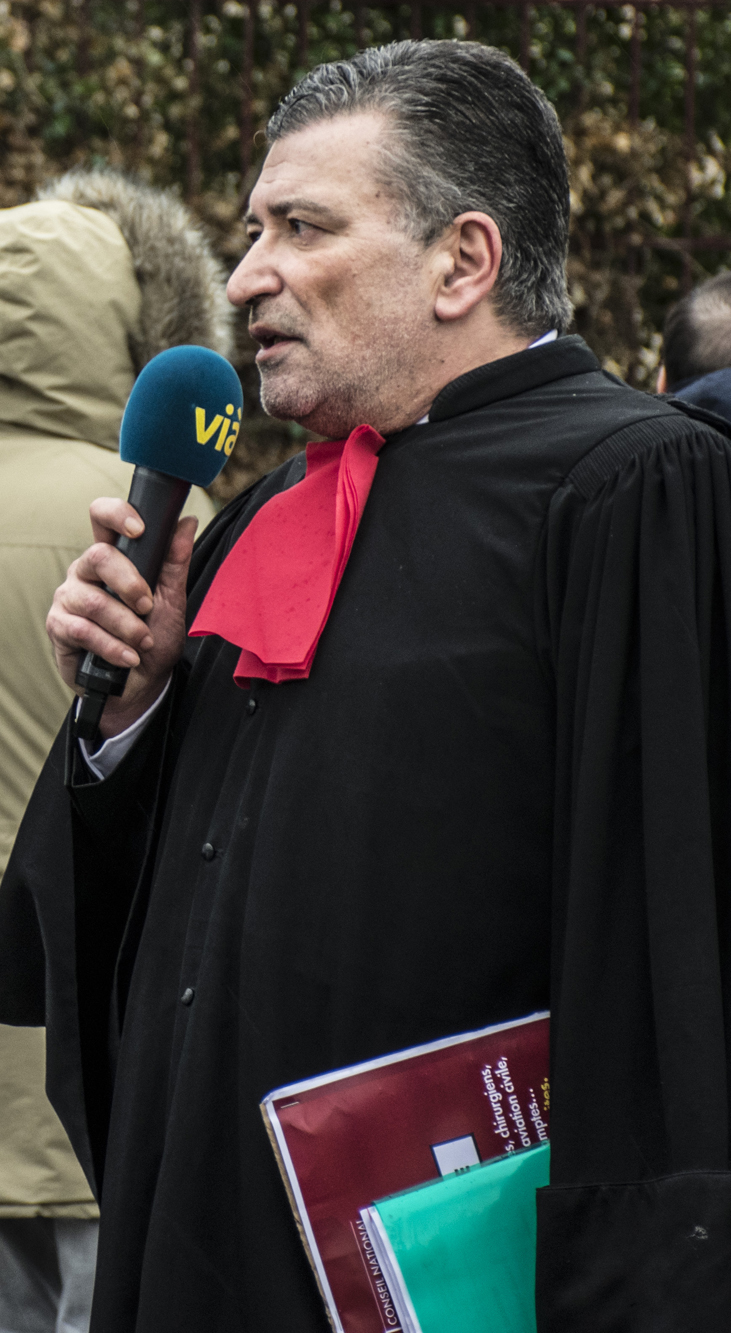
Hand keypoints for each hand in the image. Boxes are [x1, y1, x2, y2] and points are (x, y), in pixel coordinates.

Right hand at [47, 498, 197, 738]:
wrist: (141, 684)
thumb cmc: (153, 638)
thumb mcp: (172, 600)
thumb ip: (175, 562)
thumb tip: (187, 522)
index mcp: (112, 557)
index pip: (102, 517)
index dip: (117, 515)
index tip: (139, 530)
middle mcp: (86, 571)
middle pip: (99, 556)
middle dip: (131, 585)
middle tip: (148, 608)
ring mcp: (68, 597)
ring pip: (94, 600)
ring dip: (127, 626)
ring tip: (143, 642)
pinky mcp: (58, 626)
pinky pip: (83, 630)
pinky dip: (113, 647)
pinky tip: (128, 657)